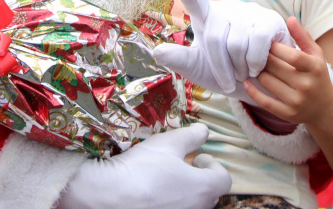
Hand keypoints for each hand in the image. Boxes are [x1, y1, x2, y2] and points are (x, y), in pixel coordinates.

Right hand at [57, 123, 230, 208]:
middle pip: (209, 195)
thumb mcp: (168, 143)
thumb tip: (204, 130)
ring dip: (186, 193)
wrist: (109, 196)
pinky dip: (170, 203)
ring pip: (192, 205)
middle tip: (181, 167)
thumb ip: (191, 135)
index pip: (224, 180)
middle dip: (200, 179)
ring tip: (165, 180)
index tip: (197, 158)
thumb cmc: (142, 167)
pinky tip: (152, 194)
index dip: (213, 166)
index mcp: (203, 188)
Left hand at [153, 0, 293, 100]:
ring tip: (245, 72)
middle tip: (230, 81)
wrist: (261, 86)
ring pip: (237, 44)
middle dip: (221, 68)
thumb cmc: (227, 75)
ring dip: (240, 69)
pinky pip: (258, 42)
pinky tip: (258, 68)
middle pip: (214, 39)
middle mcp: (226, 9)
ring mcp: (250, 12)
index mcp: (206, 17)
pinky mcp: (270, 19)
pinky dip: (256, 63)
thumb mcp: (199, 69)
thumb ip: (180, 59)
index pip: (194, 0)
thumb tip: (157, 52)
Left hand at [243, 16, 332, 125]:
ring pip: (266, 82)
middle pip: (275, 67)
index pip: (291, 55)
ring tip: (254, 65)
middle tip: (254, 51)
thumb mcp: (316, 55)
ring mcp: (297, 101)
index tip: (265, 42)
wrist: (325, 108)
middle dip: (262, 58)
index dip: (275, 48)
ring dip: (257, 72)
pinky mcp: (287, 114)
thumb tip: (289, 19)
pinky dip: (252, 91)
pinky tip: (247, 82)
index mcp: (314, 68)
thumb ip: (303, 37)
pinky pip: (264, 102)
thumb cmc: (318, 75)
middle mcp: (306, 86)